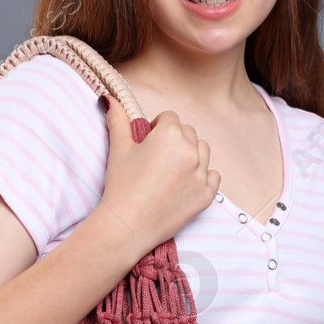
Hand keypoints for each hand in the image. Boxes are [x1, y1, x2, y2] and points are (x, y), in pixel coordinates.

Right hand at [98, 101, 219, 248]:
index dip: (158, 128)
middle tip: (158, 158)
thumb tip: (109, 99)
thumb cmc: (122, 185)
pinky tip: (185, 183)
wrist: (129, 224)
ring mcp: (201, 174)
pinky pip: (213, 176)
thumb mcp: (119, 148)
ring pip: (203, 151)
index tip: (149, 142)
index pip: (170, 118)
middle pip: (188, 133)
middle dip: (175, 139)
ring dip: (191, 154)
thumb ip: (118, 119)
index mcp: (170, 135)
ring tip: (172, 169)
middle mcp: (191, 151)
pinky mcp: (207, 194)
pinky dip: (203, 176)